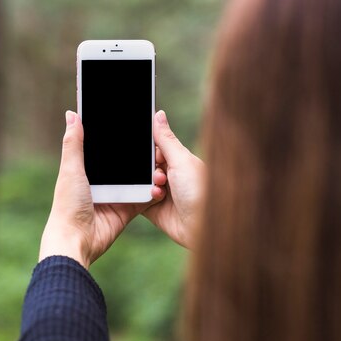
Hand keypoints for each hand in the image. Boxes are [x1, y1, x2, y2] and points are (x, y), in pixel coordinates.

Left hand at [39, 111, 164, 268]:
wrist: (77, 240)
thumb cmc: (67, 205)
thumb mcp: (71, 170)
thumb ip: (74, 143)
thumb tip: (72, 114)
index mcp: (85, 168)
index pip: (103, 147)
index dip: (114, 135)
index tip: (130, 119)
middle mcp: (101, 180)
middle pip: (124, 162)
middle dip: (138, 154)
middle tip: (154, 141)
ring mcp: (115, 195)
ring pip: (137, 178)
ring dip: (149, 172)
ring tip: (160, 161)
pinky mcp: (126, 209)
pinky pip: (143, 197)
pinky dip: (152, 191)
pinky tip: (161, 182)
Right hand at [142, 110, 204, 248]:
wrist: (203, 227)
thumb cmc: (200, 191)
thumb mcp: (181, 160)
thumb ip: (165, 138)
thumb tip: (158, 113)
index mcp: (178, 160)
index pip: (154, 148)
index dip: (149, 150)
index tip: (149, 153)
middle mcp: (169, 176)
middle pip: (145, 165)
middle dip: (146, 169)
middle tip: (158, 175)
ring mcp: (161, 193)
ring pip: (139, 181)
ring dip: (146, 184)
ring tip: (159, 190)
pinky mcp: (153, 210)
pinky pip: (137, 200)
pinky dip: (140, 198)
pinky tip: (152, 199)